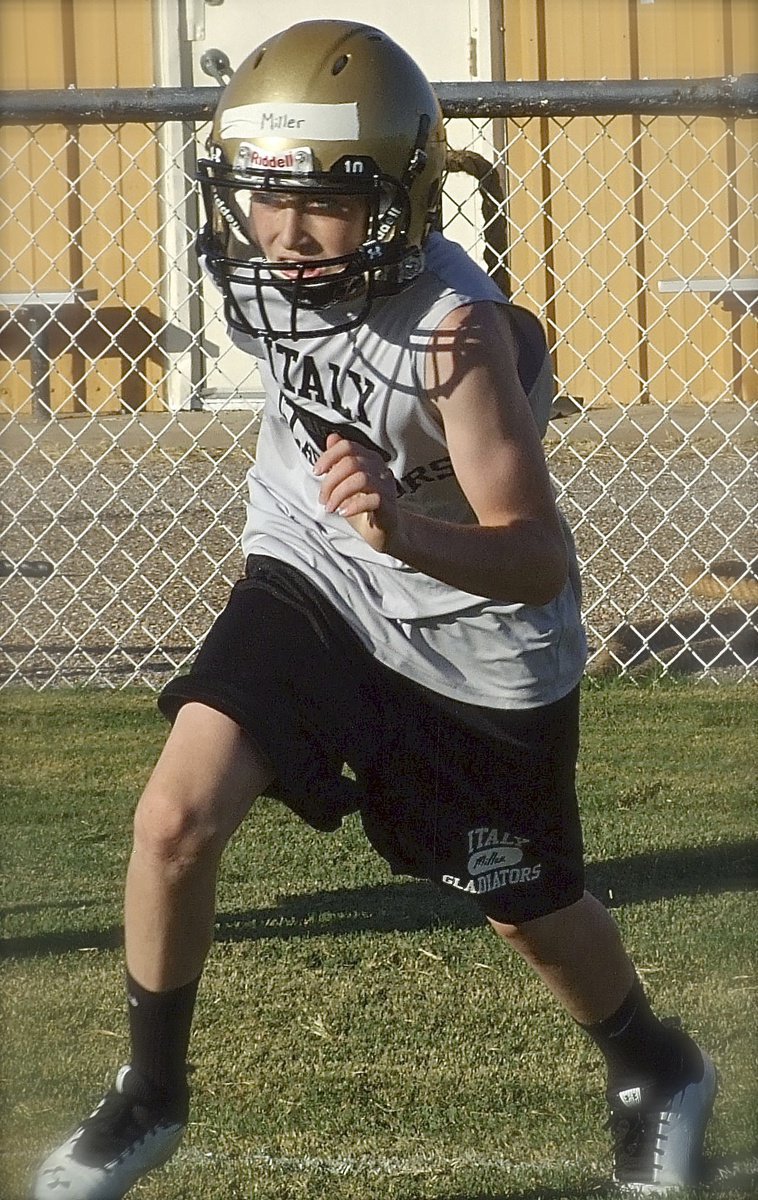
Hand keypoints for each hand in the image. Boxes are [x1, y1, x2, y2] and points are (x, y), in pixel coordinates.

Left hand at [314, 433, 398, 553]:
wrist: (383, 531)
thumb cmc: (363, 507)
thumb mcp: (344, 482)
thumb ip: (338, 461)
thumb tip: (331, 439)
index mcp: (368, 459)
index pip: (347, 446)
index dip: (329, 456)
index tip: (317, 471)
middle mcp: (379, 468)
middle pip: (351, 463)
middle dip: (330, 482)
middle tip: (323, 498)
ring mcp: (386, 486)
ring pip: (360, 479)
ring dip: (339, 494)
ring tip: (331, 507)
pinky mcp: (389, 504)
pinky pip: (373, 499)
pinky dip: (354, 506)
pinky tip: (344, 512)